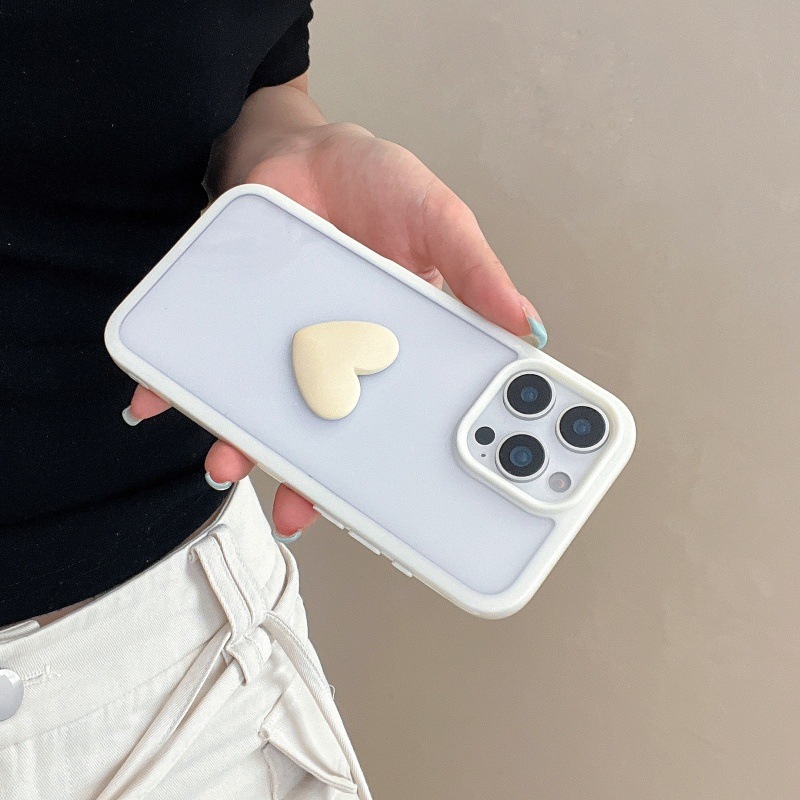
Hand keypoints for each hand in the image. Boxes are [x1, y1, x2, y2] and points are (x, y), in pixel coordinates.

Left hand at [125, 123, 545, 537]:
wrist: (298, 148)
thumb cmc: (375, 184)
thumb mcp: (439, 222)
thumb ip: (475, 274)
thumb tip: (526, 331)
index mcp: (394, 349)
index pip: (402, 419)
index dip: (403, 465)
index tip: (406, 507)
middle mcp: (335, 361)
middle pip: (324, 434)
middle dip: (312, 478)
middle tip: (305, 509)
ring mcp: (281, 346)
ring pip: (260, 414)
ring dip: (242, 446)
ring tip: (229, 464)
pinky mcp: (234, 323)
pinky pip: (201, 365)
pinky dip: (174, 387)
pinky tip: (157, 402)